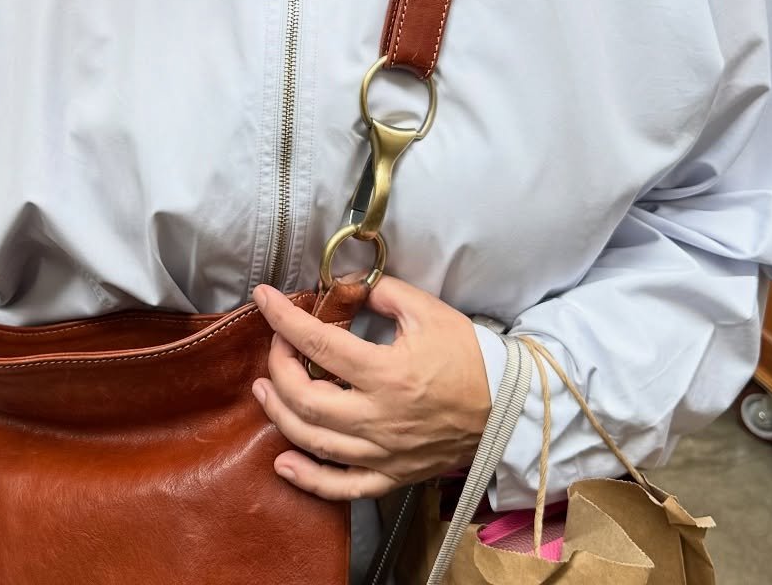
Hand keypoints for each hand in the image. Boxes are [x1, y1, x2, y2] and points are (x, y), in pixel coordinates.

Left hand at [251, 276, 491, 500]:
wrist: (509, 407)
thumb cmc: (469, 355)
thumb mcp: (426, 310)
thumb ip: (381, 291)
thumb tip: (345, 284)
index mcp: (387, 372)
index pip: (318, 343)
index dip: (283, 318)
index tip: (263, 299)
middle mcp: (379, 417)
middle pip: (306, 397)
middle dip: (278, 365)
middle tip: (276, 343)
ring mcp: (384, 451)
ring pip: (314, 441)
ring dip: (278, 414)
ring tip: (263, 388)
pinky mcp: (393, 474)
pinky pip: (343, 486)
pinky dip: (309, 479)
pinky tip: (283, 464)